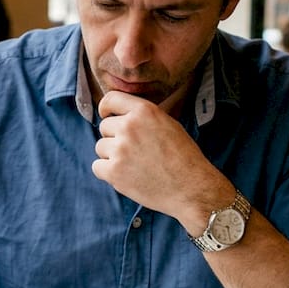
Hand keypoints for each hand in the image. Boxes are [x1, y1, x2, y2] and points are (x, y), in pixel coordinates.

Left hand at [92, 91, 218, 216]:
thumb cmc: (184, 158)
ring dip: (112, 156)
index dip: (106, 109)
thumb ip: (143, 117)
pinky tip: (127, 176)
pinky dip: (108, 173)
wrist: (191, 188)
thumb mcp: (168, 124)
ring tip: (135, 165)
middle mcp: (129, 126)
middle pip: (105, 127)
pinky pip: (97, 167)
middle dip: (115, 138)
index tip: (107, 115)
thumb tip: (122, 116)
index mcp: (144, 111)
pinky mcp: (114, 172)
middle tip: (135, 151)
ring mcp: (120, 149)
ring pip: (100, 147)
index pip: (111, 99)